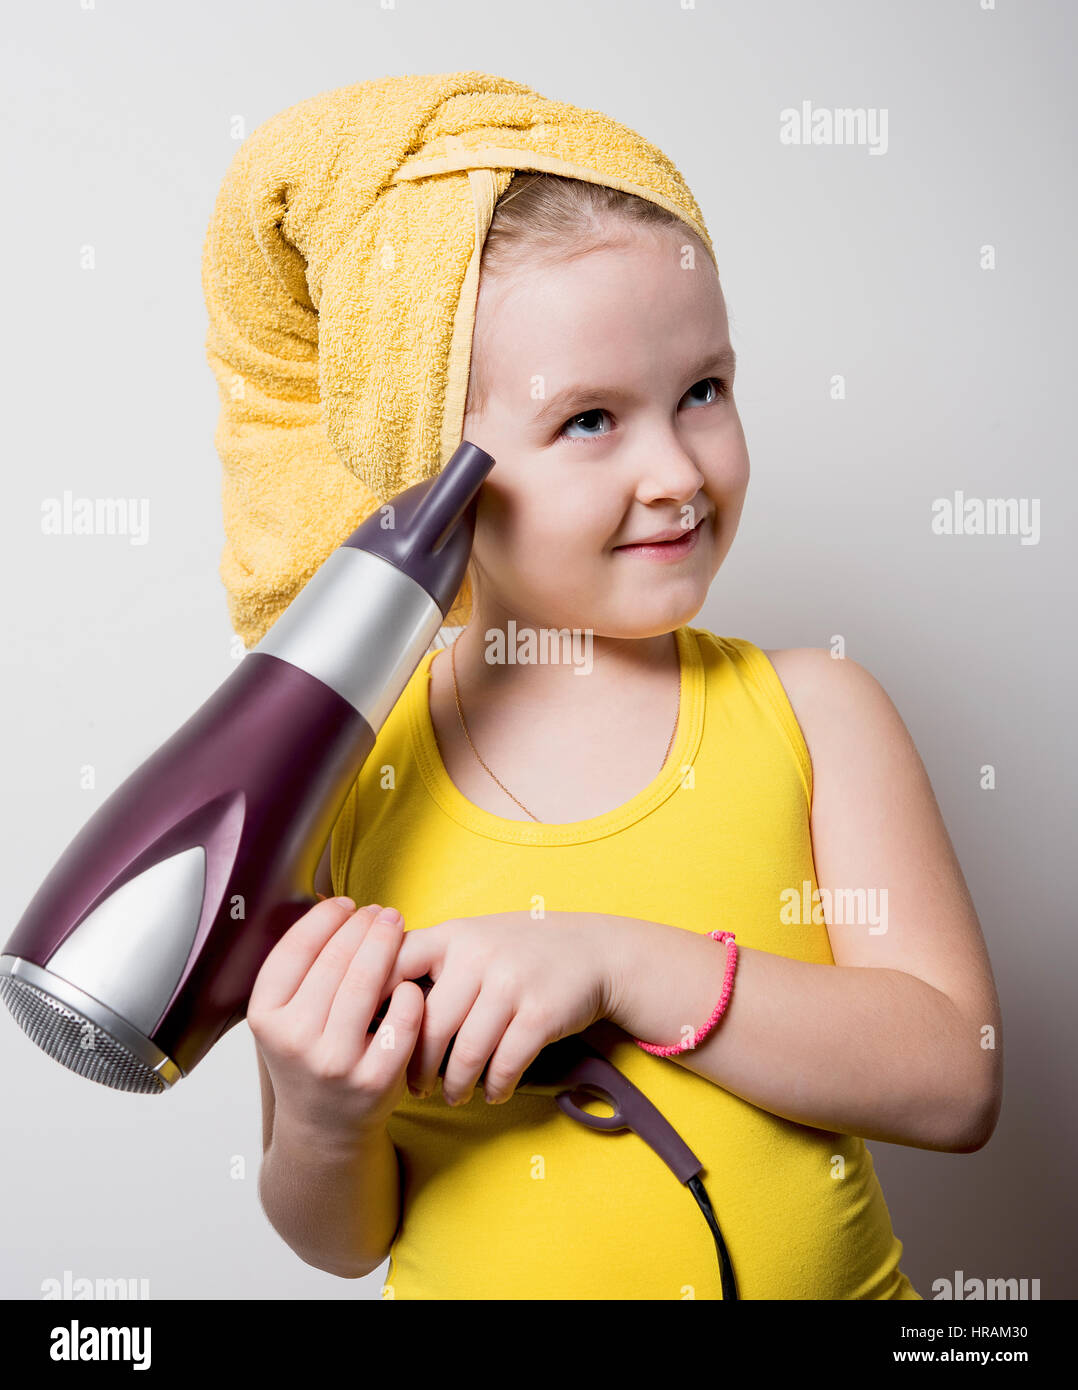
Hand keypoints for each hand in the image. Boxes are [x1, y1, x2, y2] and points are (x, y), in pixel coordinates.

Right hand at [247, 899, 424, 1146]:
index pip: (294, 950)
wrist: (323, 1128)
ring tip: (397, 926)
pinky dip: (410, 993)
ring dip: (386, 945)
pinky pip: (401, 1019)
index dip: (324, 918)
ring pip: (366, 983)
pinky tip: (411, 980)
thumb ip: (299, 972)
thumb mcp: (284, 1018)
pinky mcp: (374, 1079)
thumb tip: (333, 907)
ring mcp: (334, 1062)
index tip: (345, 902)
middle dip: (363, 926)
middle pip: (334, 961)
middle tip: (382, 911)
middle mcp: (294, 1040)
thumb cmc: (309, 1057)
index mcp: (265, 1017)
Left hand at [379, 911, 611, 1106]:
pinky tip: (493, 1092)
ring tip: (453, 1095)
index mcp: (454, 935)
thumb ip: (432, 960)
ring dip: (456, 1084)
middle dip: (417, 1066)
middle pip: (428, 1024)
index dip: (375, 1006)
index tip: (369, 1039)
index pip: (396, 966)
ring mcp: (511, 983)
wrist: (595, 950)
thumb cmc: (522, 949)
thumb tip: (374, 1003)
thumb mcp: (475, 937)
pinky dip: (495, 1086)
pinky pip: (505, 1063)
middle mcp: (478, 955)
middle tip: (414, 1088)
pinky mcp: (540, 1013)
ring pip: (466, 1051)